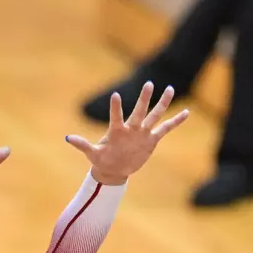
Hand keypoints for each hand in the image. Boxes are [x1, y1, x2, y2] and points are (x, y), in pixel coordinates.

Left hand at [67, 82, 189, 185]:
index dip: (116, 107)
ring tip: (170, 89)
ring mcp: (142, 133)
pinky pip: (165, 128)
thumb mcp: (92, 154)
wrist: (113, 169)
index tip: (116, 95)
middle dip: (144, 99)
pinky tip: (186, 112)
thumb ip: (82, 145)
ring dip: (162, 103)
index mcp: (117, 130)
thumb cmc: (102, 159)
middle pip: (140, 111)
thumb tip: (67, 138)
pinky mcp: (151, 139)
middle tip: (149, 83)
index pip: (116, 116)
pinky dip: (175, 121)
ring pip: (154, 115)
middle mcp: (132, 128)